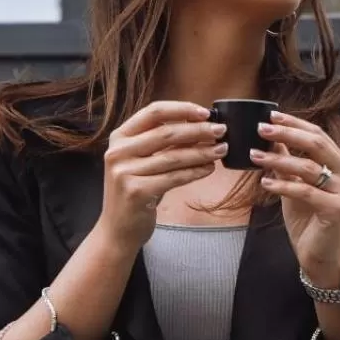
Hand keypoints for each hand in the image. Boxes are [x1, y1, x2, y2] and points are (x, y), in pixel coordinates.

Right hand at [98, 99, 227, 251]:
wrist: (118, 229)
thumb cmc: (137, 191)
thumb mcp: (142, 161)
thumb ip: (162, 143)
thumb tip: (201, 126)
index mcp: (119, 137)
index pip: (153, 112)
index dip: (182, 109)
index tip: (206, 112)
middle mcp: (118, 152)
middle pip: (166, 133)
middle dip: (198, 130)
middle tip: (221, 131)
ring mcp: (125, 172)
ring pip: (173, 156)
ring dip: (202, 152)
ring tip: (221, 150)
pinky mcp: (136, 191)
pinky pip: (174, 177)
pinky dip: (195, 172)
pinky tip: (209, 169)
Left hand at [249, 111, 339, 274]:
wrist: (319, 256)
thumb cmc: (307, 219)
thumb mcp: (294, 185)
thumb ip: (287, 162)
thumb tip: (270, 138)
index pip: (318, 134)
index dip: (294, 124)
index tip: (270, 116)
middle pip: (316, 144)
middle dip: (286, 134)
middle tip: (261, 129)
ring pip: (308, 167)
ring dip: (278, 160)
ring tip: (254, 156)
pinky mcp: (337, 209)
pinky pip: (305, 191)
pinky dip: (283, 185)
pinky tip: (265, 183)